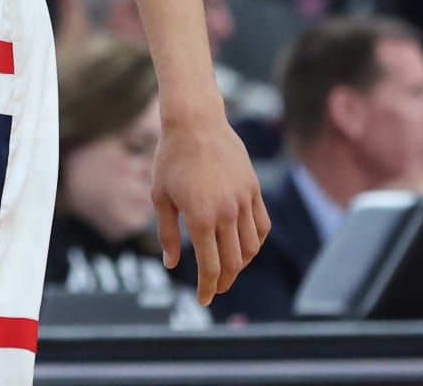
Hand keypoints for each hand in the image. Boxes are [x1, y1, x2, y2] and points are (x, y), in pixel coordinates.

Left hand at [152, 108, 270, 304]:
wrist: (194, 122)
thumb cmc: (170, 158)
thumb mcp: (160, 196)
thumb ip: (167, 233)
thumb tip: (171, 264)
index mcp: (200, 217)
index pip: (210, 265)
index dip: (207, 287)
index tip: (203, 300)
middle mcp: (226, 213)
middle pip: (233, 262)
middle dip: (223, 281)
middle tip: (214, 289)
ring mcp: (244, 201)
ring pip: (251, 247)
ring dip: (241, 264)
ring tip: (228, 269)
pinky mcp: (254, 190)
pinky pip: (262, 226)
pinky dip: (256, 243)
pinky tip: (245, 247)